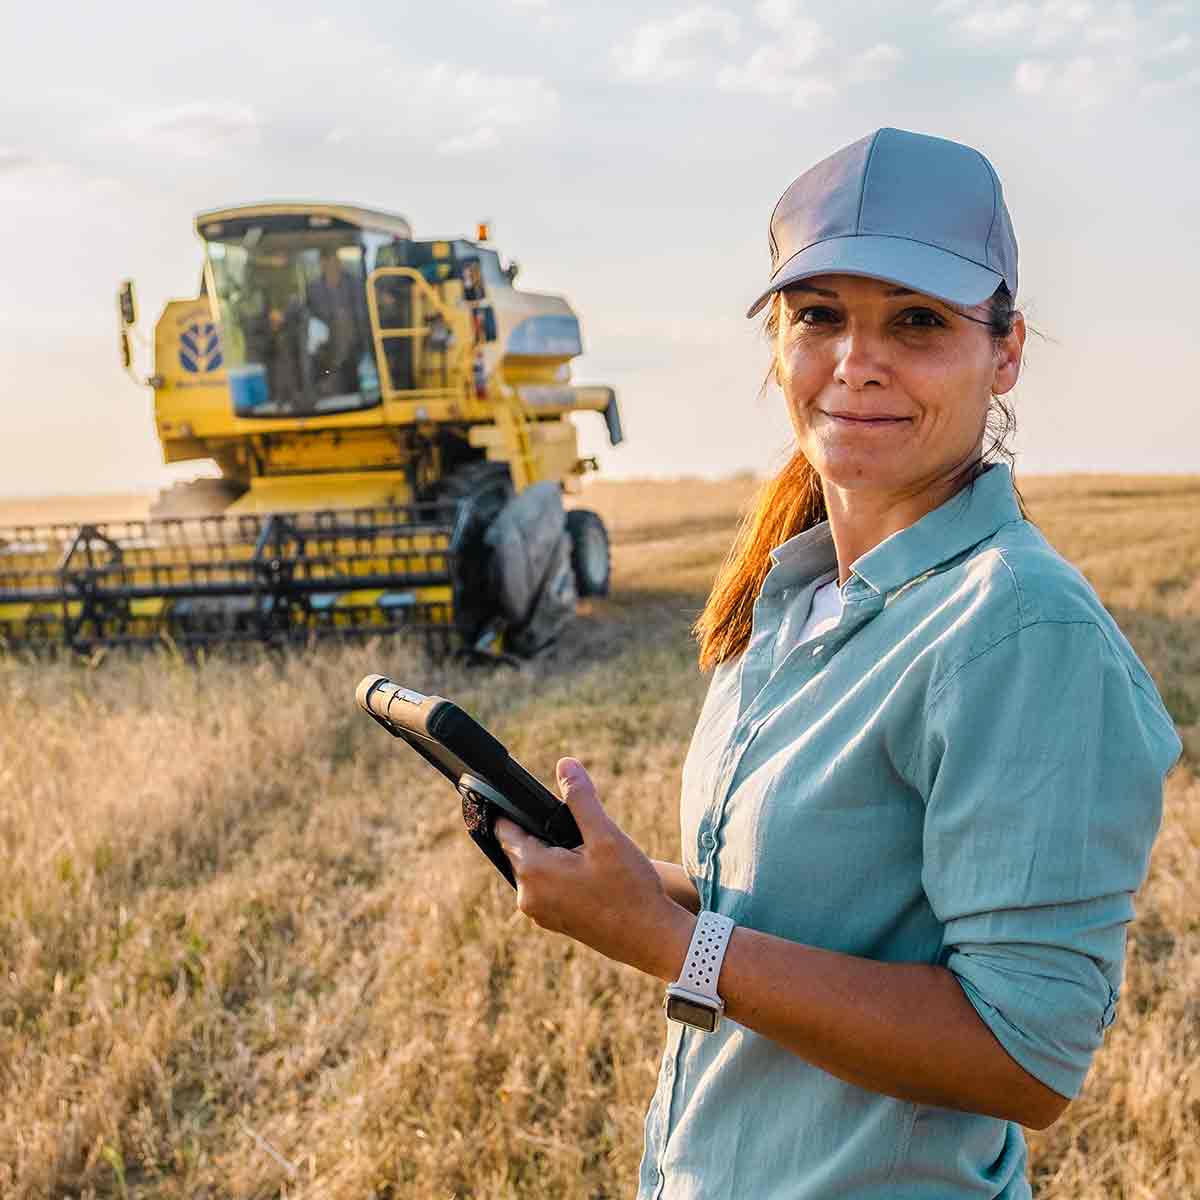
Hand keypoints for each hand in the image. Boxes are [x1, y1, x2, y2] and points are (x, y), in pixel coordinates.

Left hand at [494, 758, 694, 980]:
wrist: (652, 939)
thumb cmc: (630, 888)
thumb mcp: (606, 836)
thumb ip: (581, 799)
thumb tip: (565, 764)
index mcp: (534, 871)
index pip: (506, 829)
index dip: (515, 810)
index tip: (528, 799)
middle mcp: (528, 896)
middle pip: (521, 848)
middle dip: (543, 833)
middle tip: (577, 829)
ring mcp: (540, 913)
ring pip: (535, 868)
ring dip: (554, 854)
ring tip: (588, 850)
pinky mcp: (554, 922)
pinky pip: (547, 887)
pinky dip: (561, 874)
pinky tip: (591, 873)